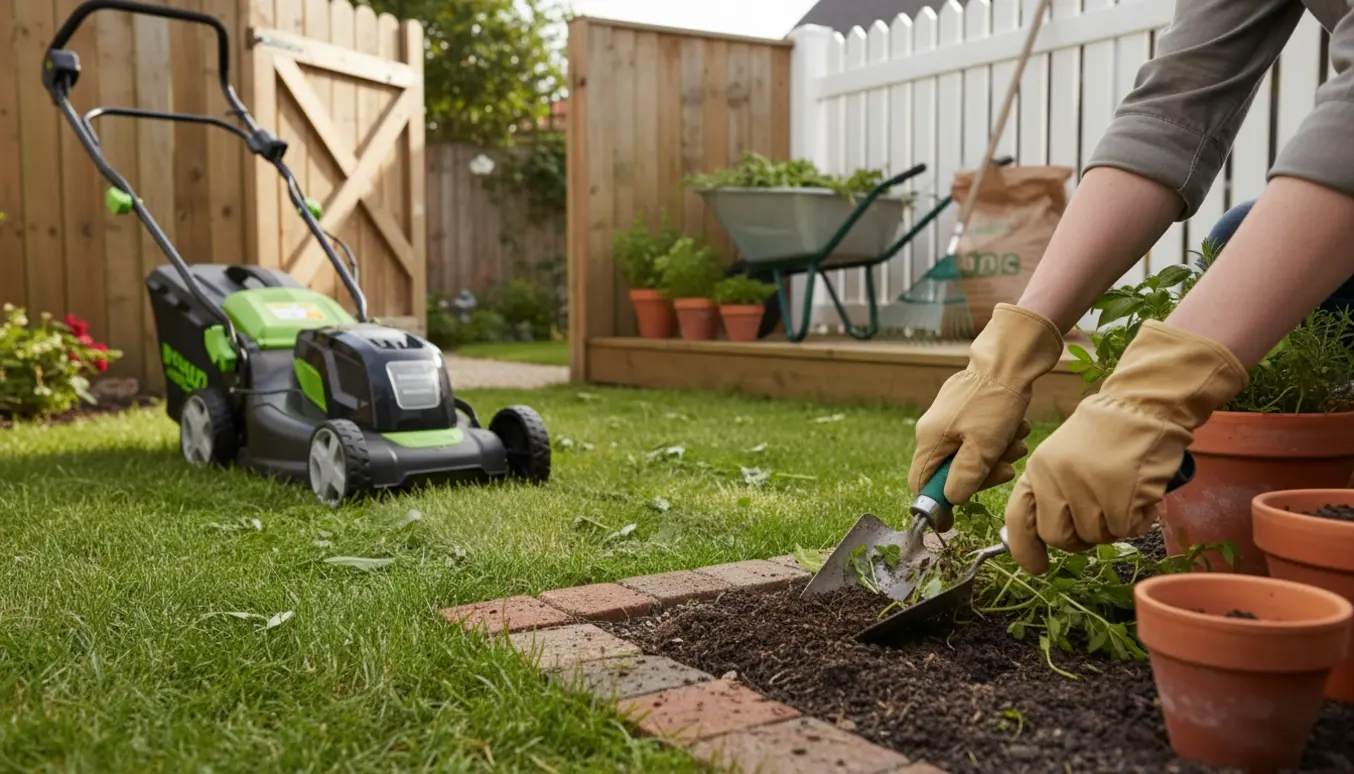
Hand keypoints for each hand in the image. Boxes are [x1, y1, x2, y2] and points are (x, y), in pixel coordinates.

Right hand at [909, 303, 1065, 509]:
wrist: (1009, 358)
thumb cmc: (995, 402)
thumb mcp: (983, 448)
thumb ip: (964, 478)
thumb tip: (951, 500)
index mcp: (930, 440)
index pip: (920, 484)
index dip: (936, 504)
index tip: (954, 518)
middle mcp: (933, 430)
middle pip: (949, 471)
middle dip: (980, 475)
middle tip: (1006, 469)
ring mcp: (949, 418)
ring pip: (968, 454)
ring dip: (995, 456)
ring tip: (1017, 442)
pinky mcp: (965, 409)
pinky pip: (977, 436)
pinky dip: (997, 439)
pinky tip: (1015, 430)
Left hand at [1003, 320, 1248, 573]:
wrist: (1141, 407)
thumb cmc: (1103, 435)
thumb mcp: (1060, 457)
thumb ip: (1049, 492)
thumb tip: (1044, 536)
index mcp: (1037, 470)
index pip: (1018, 520)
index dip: (1024, 550)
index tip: (1036, 567)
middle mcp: (1057, 482)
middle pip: (1058, 537)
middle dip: (1077, 537)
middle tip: (1096, 518)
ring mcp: (1089, 492)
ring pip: (1095, 536)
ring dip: (1111, 525)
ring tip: (1120, 493)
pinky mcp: (1121, 499)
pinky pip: (1126, 530)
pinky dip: (1136, 519)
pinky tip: (1139, 493)